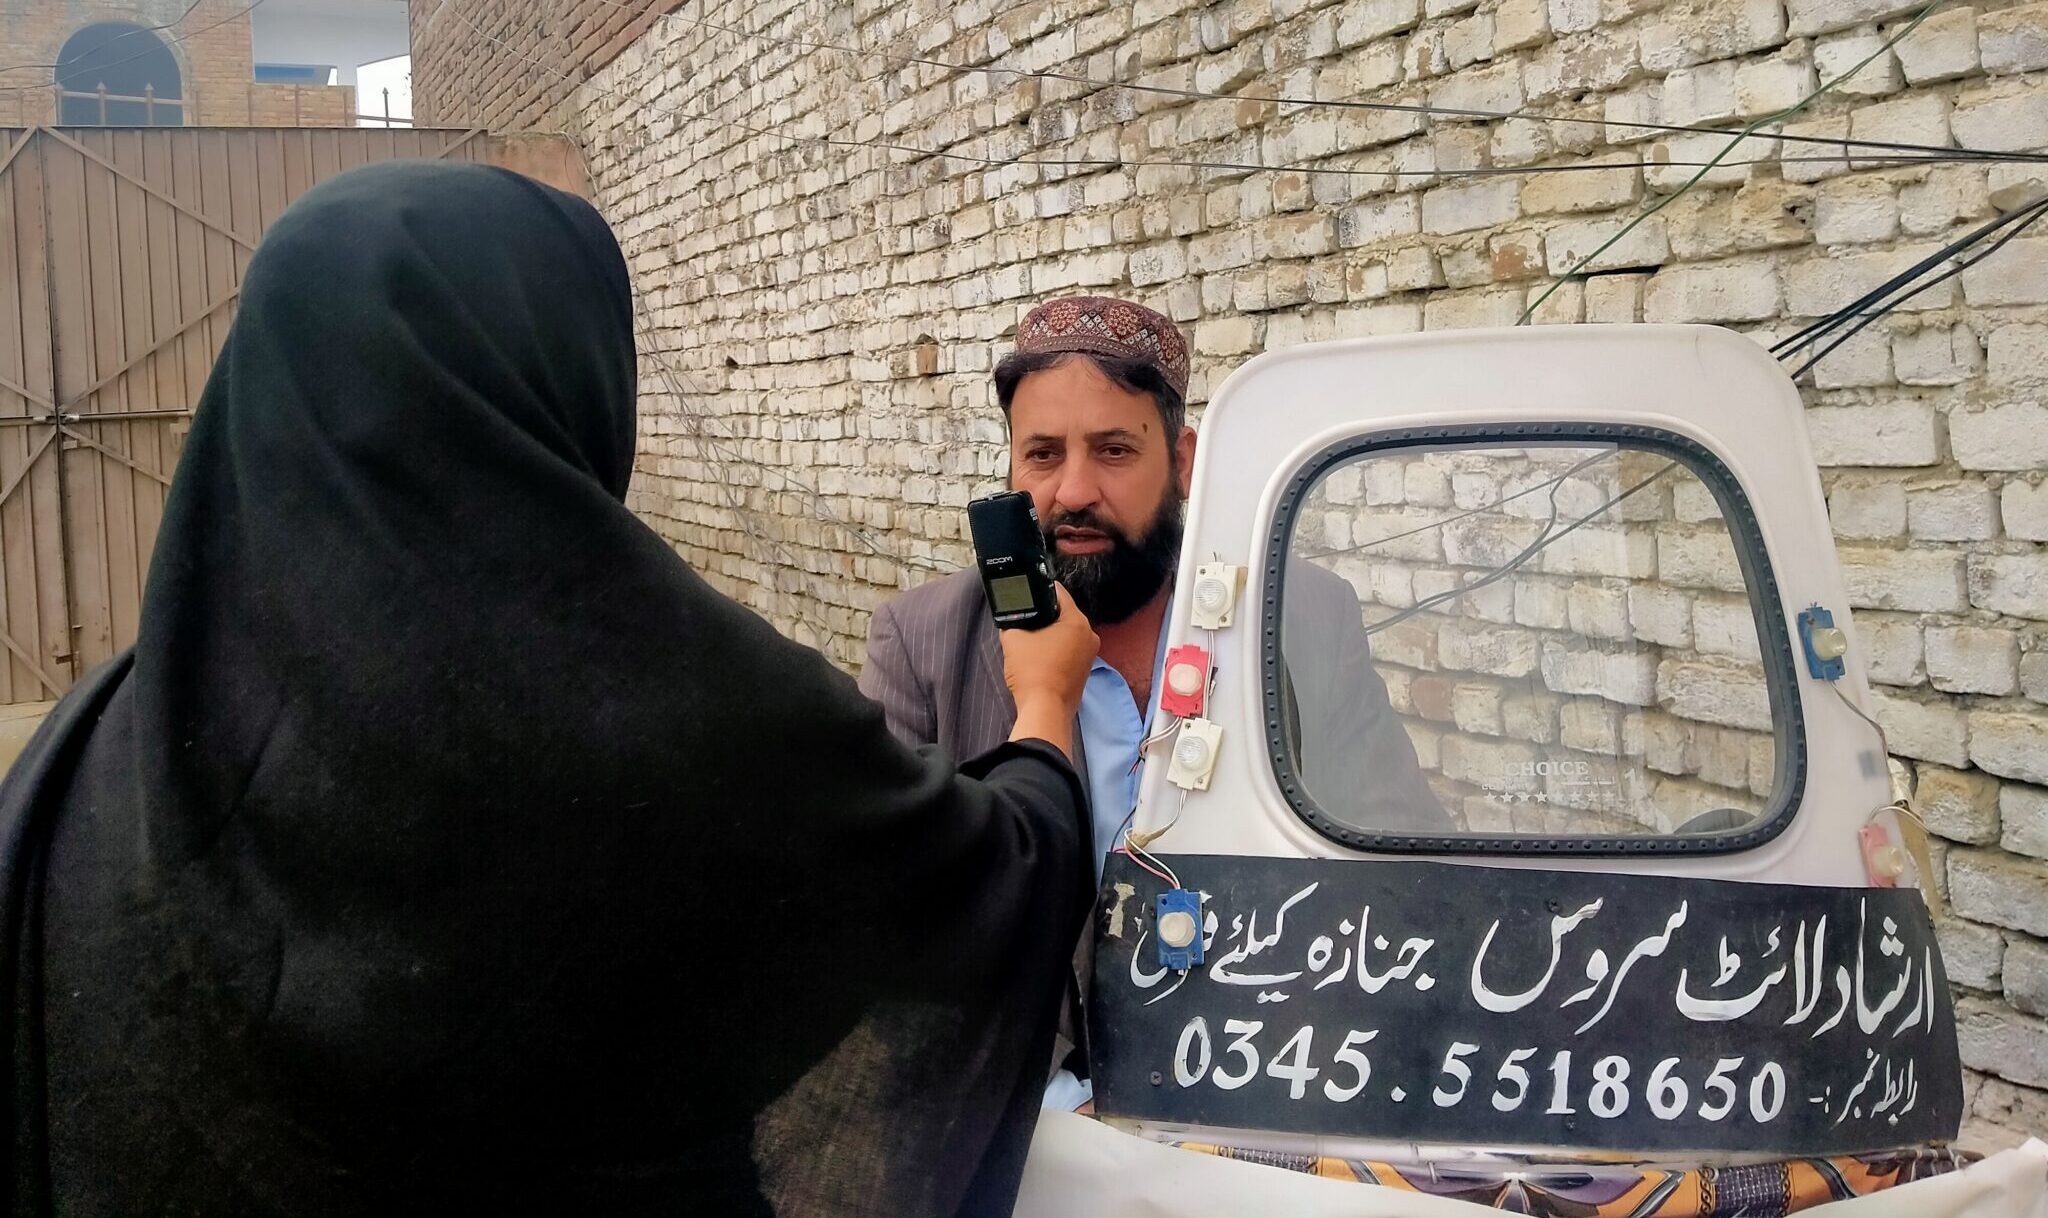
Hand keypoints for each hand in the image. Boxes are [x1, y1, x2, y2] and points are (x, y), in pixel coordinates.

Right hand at [1002, 584, 1096, 760]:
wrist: (1044, 711)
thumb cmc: (1032, 673)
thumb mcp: (1013, 639)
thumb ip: (1012, 622)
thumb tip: (1011, 620)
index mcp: (1077, 622)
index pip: (1058, 593)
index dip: (1039, 590)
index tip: (1027, 592)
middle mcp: (1089, 635)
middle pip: (1063, 614)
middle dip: (1044, 615)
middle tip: (1024, 619)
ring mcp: (1090, 655)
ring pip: (1067, 633)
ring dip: (1050, 634)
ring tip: (1029, 641)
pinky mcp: (1085, 670)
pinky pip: (1069, 651)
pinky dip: (1056, 650)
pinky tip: (1039, 657)